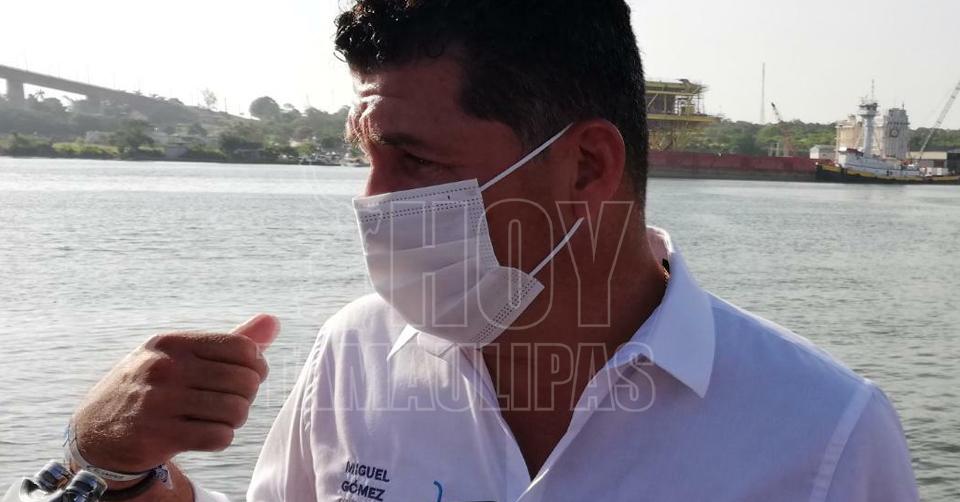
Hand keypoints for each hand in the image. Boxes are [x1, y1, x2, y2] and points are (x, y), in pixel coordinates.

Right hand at [71, 314, 280, 472]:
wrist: (95, 433)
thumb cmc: (150, 387)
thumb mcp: (178, 356)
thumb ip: (228, 341)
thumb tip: (273, 322)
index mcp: (172, 343)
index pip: (243, 349)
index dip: (256, 366)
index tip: (245, 376)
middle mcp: (164, 369)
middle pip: (245, 381)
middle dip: (246, 395)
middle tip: (229, 401)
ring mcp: (160, 403)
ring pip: (237, 411)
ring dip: (234, 419)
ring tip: (216, 418)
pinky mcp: (159, 437)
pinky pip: (220, 437)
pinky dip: (220, 438)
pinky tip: (204, 434)